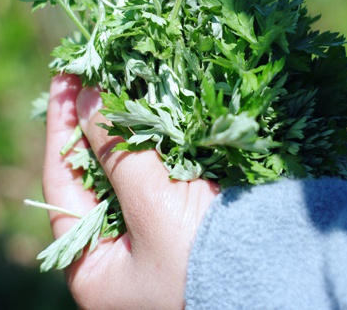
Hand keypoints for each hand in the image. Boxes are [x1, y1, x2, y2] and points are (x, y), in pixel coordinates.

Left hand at [43, 74, 219, 309]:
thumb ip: (116, 153)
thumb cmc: (206, 258)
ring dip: (124, 124)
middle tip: (89, 71)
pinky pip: (157, 170)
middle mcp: (117, 254)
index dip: (60, 129)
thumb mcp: (152, 206)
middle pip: (92, 174)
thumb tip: (87, 98)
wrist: (286, 275)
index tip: (64, 79)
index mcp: (94, 269)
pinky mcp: (182, 218)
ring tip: (116, 77)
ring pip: (126, 168)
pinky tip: (150, 102)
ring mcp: (149, 236)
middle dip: (92, 122)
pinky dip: (153, 137)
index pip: (62, 186)